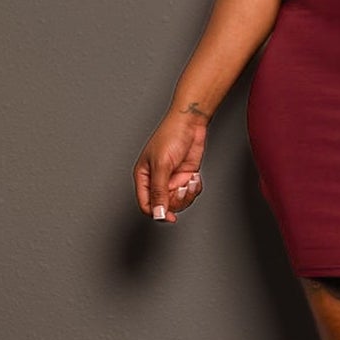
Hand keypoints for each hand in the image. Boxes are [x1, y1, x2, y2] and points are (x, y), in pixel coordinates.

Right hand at [133, 107, 207, 223]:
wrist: (191, 123)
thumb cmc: (171, 136)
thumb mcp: (162, 165)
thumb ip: (159, 191)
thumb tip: (157, 213)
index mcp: (144, 177)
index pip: (146, 204)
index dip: (157, 213)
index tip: (170, 217)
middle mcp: (157, 180)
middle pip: (165, 205)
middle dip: (176, 199)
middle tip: (182, 187)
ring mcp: (172, 179)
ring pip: (178, 201)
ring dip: (187, 194)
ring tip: (190, 180)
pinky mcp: (185, 177)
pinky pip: (190, 193)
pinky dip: (195, 188)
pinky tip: (195, 176)